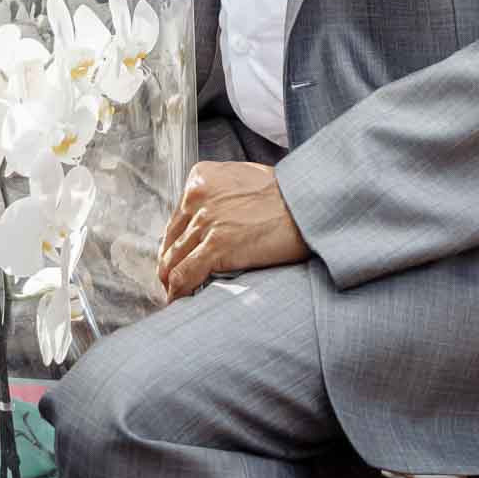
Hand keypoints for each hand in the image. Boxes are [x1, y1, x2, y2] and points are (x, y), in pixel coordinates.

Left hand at [156, 161, 310, 300]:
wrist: (308, 206)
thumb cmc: (286, 195)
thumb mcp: (244, 178)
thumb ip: (220, 193)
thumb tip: (209, 217)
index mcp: (201, 177)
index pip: (177, 218)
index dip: (177, 241)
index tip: (180, 256)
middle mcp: (197, 197)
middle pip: (171, 239)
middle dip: (170, 263)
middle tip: (173, 280)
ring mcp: (206, 222)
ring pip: (173, 260)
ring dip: (171, 281)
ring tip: (176, 294)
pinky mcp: (217, 246)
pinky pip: (184, 275)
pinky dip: (179, 291)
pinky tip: (180, 300)